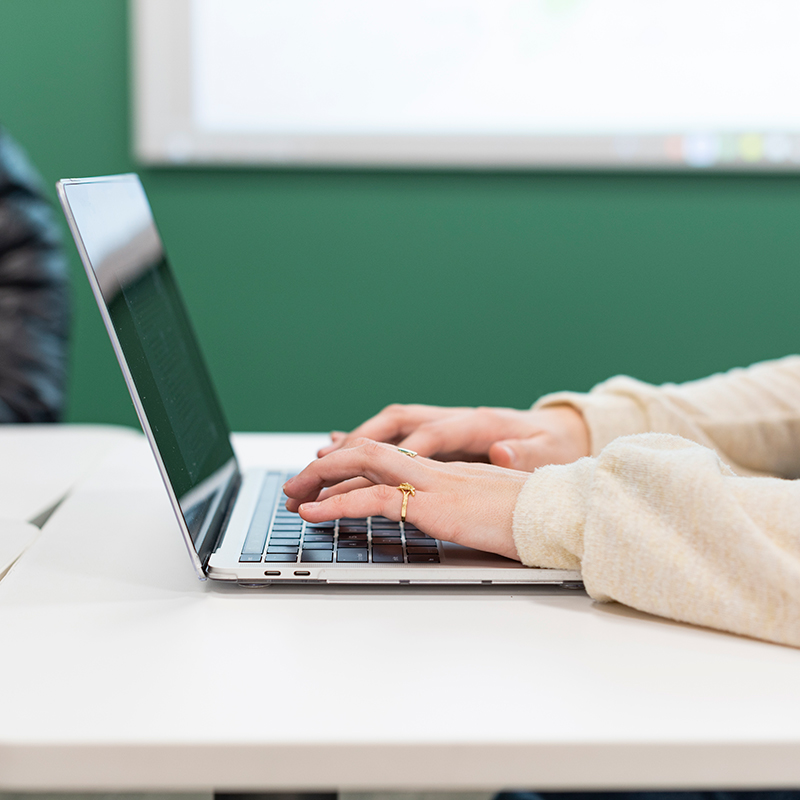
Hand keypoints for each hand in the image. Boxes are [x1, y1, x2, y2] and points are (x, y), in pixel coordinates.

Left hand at [284, 438, 528, 559]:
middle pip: (368, 452)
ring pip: (363, 466)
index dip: (353, 464)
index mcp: (448, 469)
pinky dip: (338, 503)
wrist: (566, 514)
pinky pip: (375, 499)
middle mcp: (436, 469)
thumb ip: (464, 506)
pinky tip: (313, 513)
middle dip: (326, 465)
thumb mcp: (492, 508)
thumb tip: (449, 515)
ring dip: (321, 479)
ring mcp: (434, 483)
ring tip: (291, 495)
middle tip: (296, 485)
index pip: (389, 459)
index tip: (327, 476)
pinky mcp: (435, 505)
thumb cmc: (537, 516)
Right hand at [319, 404, 589, 470]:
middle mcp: (452, 419)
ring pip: (387, 428)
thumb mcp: (550, 452)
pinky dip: (364, 449)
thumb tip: (503, 450)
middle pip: (395, 423)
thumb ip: (527, 453)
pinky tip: (338, 458)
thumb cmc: (554, 445)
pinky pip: (393, 440)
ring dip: (351, 445)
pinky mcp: (437, 440)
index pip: (433, 435)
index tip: (375, 475)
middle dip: (355, 444)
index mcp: (479, 423)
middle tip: (319, 467)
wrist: (561, 432)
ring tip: (316, 465)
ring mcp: (442, 427)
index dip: (402, 453)